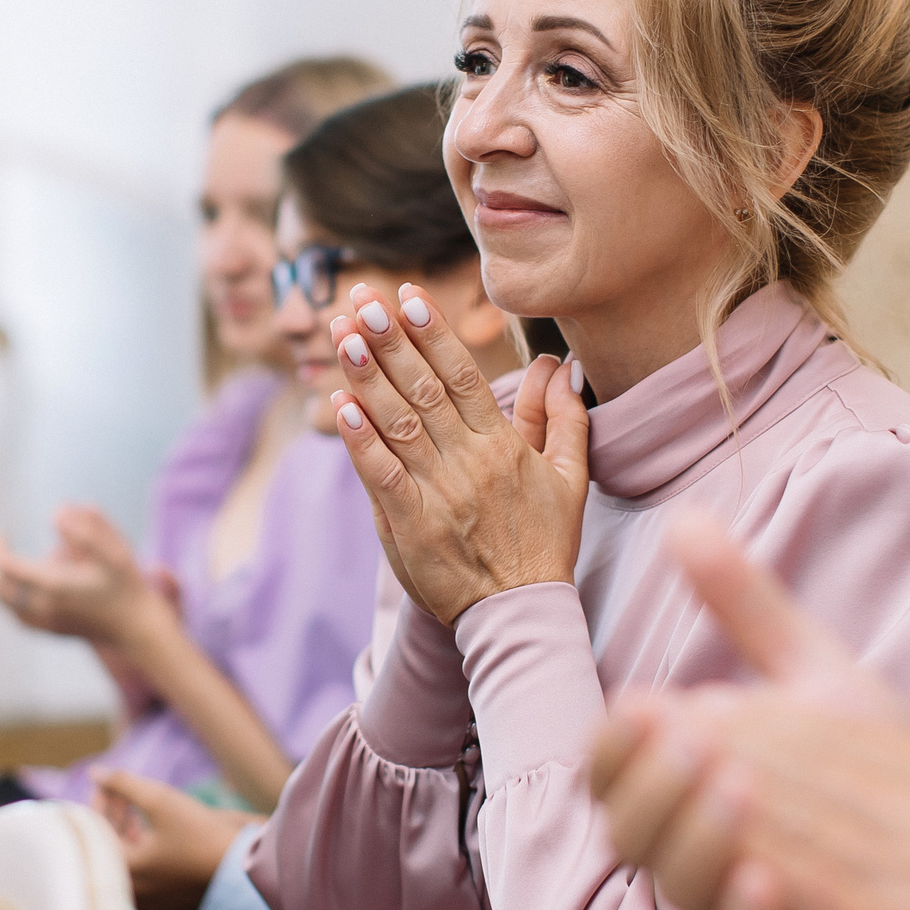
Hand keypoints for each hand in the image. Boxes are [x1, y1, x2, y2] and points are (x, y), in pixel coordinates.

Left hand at [0, 505, 166, 649]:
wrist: (135, 627)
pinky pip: (15, 614)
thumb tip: (56, 512)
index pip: (6, 567)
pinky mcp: (48, 630)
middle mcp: (43, 607)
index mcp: (54, 586)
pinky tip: (11, 584)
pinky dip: (5, 596)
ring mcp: (44, 622)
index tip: (2, 530)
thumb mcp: (114, 552)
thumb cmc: (126, 586)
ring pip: (3, 602)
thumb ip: (87, 529)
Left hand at [92, 769, 261, 909]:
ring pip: (130, 869)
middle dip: (114, 820)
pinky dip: (147, 860)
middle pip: (112, 851)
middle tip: (120, 796)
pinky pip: (148, 884)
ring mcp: (151, 909)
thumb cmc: (202, 834)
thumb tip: (95, 772)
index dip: (100, 803)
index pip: (96, 832)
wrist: (246, 871)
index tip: (106, 784)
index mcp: (123, 871)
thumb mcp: (161, 800)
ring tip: (137, 816)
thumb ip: (124, 783)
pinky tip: (157, 841)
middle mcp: (132, 896)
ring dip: (129, 839)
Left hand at [326, 281, 588, 624]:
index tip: (408, 296)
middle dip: (390, 340)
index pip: (462, 376)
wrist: (522, 613)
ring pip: (398, 424)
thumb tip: (560, 366)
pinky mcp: (413, 526)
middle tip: (362, 298)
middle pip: (424, 389)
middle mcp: (468, 463)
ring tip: (342, 333)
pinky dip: (360, 440)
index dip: (432, 334)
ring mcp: (438, 494)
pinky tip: (340, 406)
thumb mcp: (569, 478)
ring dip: (367, 376)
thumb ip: (562, 418)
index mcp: (502, 446)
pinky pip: (381, 475)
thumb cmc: (545, 543)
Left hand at [591, 511, 909, 909]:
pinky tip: (719, 866)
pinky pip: (818, 896)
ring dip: (722, 794)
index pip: (850, 729)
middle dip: (728, 739)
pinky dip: (765, 875)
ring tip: (661, 779)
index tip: (710, 703)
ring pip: (801, 817)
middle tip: (657, 723)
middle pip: (812, 759)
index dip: (770, 714)